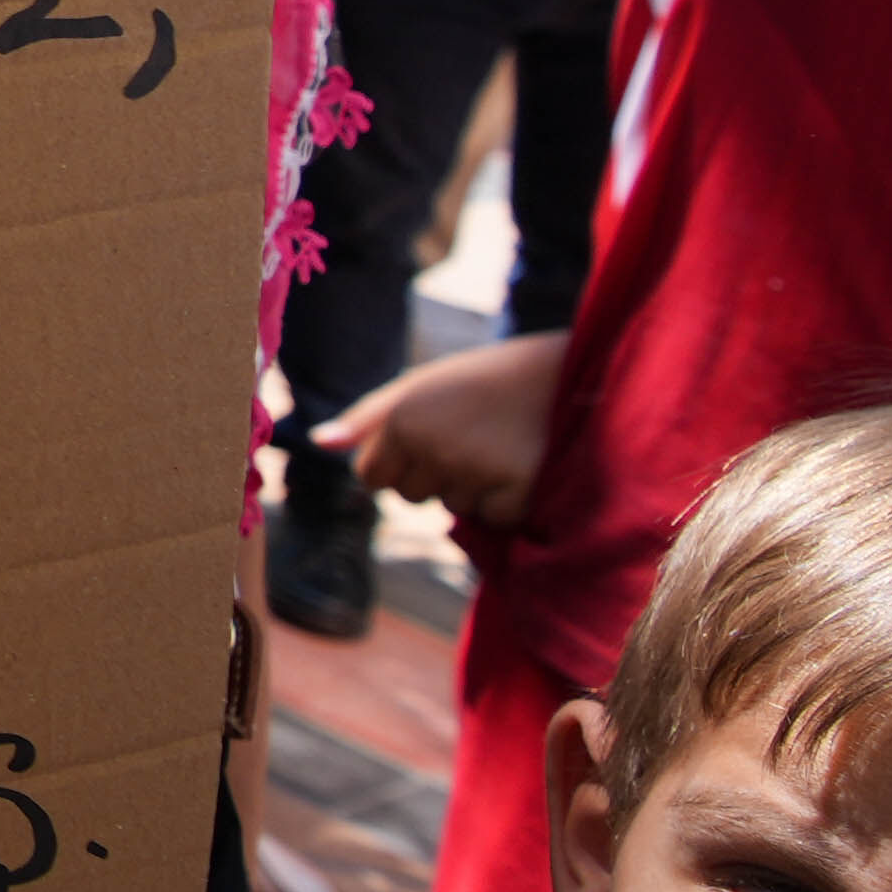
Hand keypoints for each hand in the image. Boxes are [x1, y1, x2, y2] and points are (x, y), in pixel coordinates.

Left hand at [323, 332, 564, 528]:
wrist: (571, 372)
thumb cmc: (487, 379)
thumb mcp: (422, 385)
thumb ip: (369, 417)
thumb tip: (320, 442)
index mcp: (404, 419)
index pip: (370, 475)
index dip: (393, 464)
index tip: (424, 442)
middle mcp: (434, 448)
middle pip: (409, 496)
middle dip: (432, 476)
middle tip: (470, 437)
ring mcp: (476, 473)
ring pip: (453, 508)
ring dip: (472, 488)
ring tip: (500, 445)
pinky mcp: (517, 494)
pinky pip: (494, 518)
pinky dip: (508, 501)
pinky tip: (523, 464)